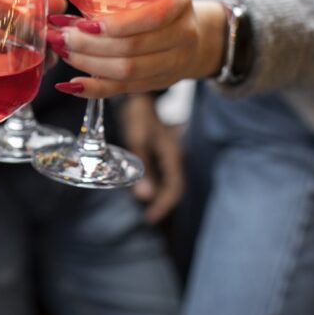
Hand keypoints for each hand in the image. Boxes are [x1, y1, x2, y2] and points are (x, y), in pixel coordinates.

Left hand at [48, 0, 225, 97]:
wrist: (194, 33)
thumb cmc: (159, 4)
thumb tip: (66, 6)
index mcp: (179, 2)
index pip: (150, 17)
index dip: (114, 25)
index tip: (82, 25)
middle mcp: (183, 34)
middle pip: (132, 48)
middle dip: (89, 45)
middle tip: (60, 38)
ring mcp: (174, 63)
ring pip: (127, 72)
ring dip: (88, 64)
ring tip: (63, 53)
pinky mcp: (158, 82)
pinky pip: (123, 89)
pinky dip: (95, 88)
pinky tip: (71, 85)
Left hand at [122, 94, 182, 223]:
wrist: (138, 95)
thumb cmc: (139, 115)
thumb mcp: (139, 141)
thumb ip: (143, 168)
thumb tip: (145, 197)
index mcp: (172, 154)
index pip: (174, 188)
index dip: (164, 206)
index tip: (150, 218)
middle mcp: (173, 155)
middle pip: (173, 186)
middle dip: (163, 203)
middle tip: (149, 217)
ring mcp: (167, 152)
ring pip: (167, 179)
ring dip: (158, 193)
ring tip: (146, 206)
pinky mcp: (159, 148)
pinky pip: (160, 170)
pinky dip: (153, 181)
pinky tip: (142, 185)